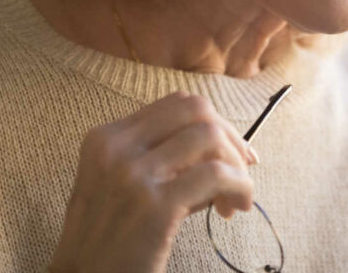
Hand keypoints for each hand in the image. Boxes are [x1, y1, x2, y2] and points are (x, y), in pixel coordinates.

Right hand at [49, 91, 257, 272]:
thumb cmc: (108, 241)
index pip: (176, 105)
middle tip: (242, 168)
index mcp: (105, 137)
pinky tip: (238, 206)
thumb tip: (223, 149)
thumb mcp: (120, 185)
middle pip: (195, 110)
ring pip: (210, 136)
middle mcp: (116, 147)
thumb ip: (162, 160)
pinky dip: (239, 186)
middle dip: (229, 136)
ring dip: (236, 164)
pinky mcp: (155, 204)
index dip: (212, 123)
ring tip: (235, 197)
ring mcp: (133, 174)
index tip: (230, 151)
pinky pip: (217, 175)